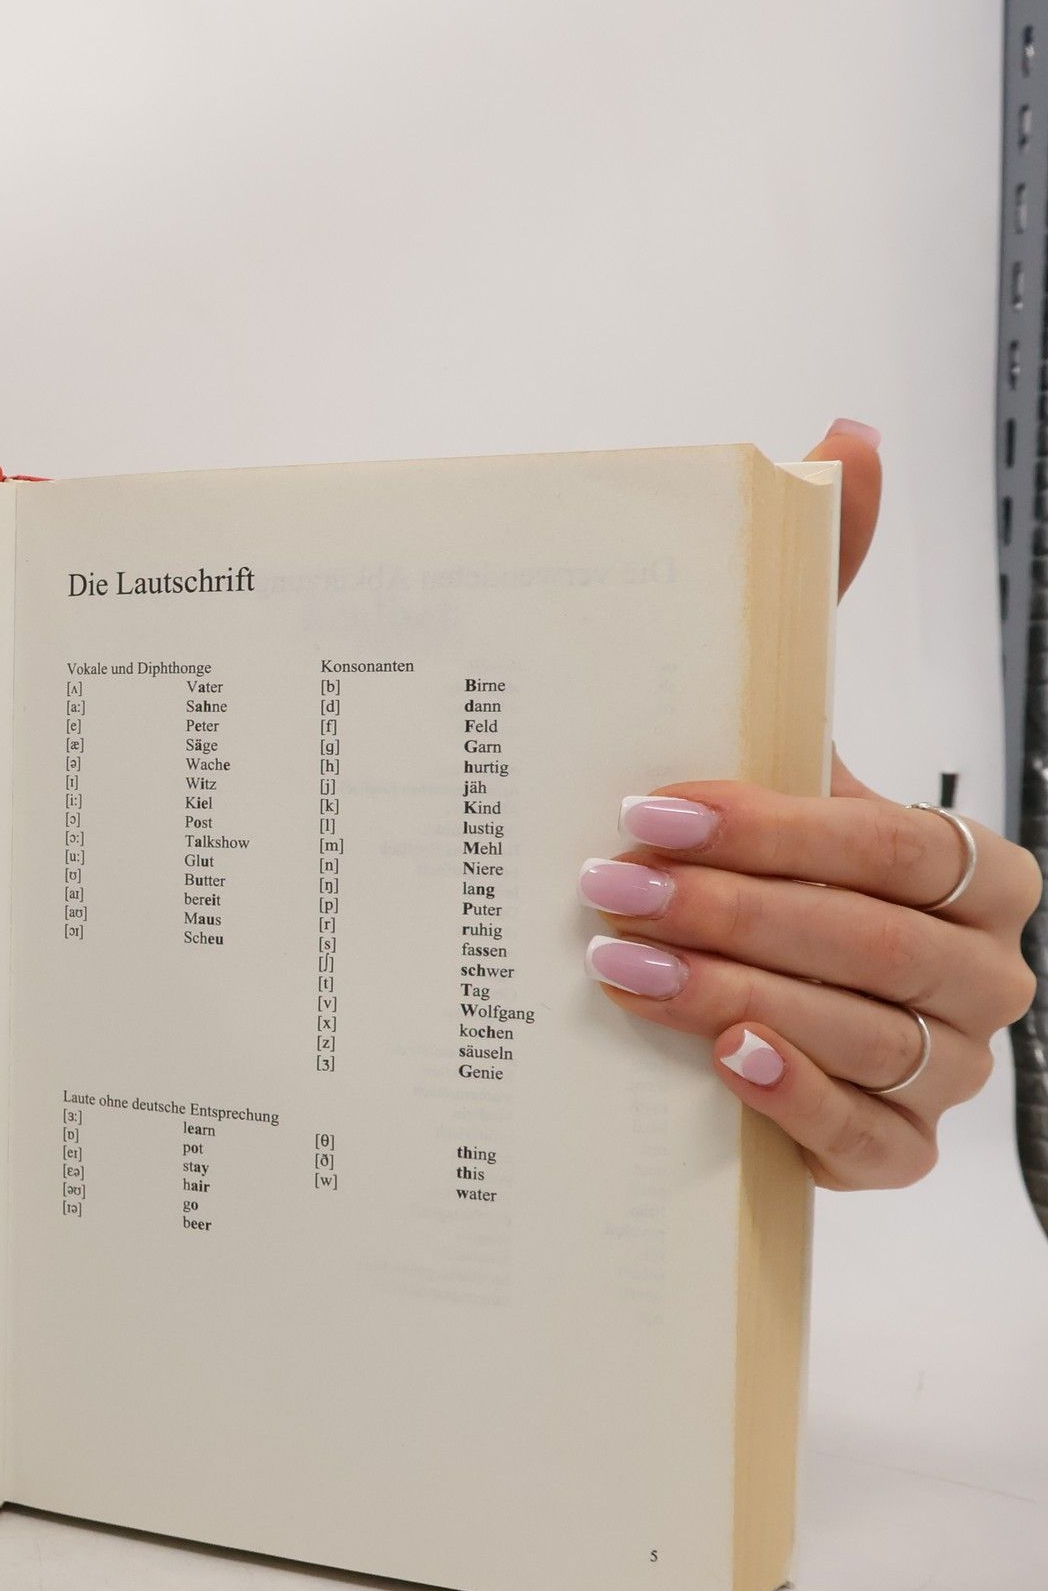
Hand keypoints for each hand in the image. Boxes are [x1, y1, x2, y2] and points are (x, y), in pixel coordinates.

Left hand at [581, 421, 1040, 1189]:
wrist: (741, 980)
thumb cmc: (763, 851)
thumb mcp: (780, 725)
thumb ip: (813, 594)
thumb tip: (846, 438)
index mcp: (974, 866)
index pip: (903, 847)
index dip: (782, 829)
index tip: (652, 810)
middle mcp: (984, 972)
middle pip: (884, 948)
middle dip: (739, 913)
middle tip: (606, 890)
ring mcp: (949, 1070)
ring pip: (876, 1043)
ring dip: (741, 999)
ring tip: (619, 968)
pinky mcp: (894, 1152)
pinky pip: (876, 1147)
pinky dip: (798, 1101)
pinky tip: (720, 1060)